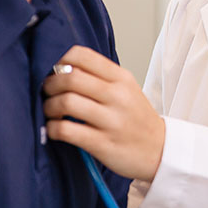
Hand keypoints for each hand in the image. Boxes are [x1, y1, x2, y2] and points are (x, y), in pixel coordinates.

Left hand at [42, 46, 165, 181]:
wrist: (159, 151)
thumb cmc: (137, 119)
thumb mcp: (127, 90)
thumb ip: (100, 77)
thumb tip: (63, 68)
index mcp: (122, 78)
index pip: (84, 56)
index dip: (61, 59)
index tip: (55, 70)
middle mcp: (117, 96)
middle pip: (70, 77)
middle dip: (50, 84)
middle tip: (47, 91)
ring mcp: (111, 121)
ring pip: (66, 102)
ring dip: (49, 106)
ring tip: (50, 111)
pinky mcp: (102, 144)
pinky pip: (66, 131)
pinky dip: (53, 128)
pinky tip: (54, 129)